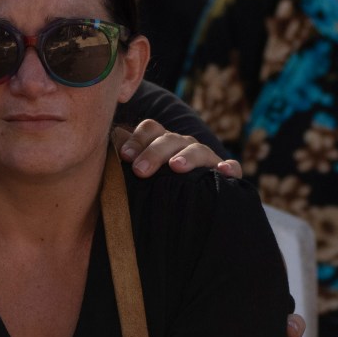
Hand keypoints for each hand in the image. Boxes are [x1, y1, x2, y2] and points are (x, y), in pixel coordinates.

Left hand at [116, 120, 241, 178]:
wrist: (188, 206)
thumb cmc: (154, 188)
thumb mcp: (139, 175)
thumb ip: (125, 161)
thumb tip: (106, 146)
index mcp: (161, 142)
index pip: (150, 130)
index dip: (137, 140)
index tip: (125, 157)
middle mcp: (183, 145)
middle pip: (170, 139)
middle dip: (154, 153)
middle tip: (140, 171)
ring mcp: (205, 158)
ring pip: (198, 149)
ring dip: (187, 156)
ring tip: (176, 167)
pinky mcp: (223, 175)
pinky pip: (231, 168)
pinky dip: (229, 168)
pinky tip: (224, 171)